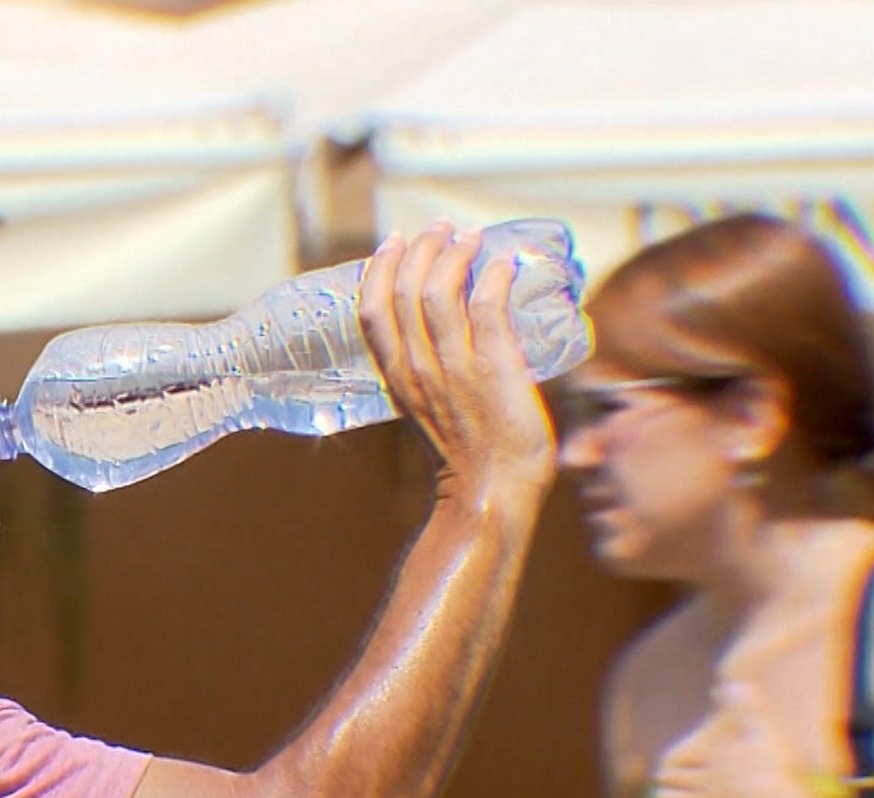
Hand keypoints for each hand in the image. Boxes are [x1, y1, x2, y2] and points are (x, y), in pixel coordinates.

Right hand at [357, 222, 555, 500]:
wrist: (490, 494)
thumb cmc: (468, 462)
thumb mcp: (428, 413)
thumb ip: (430, 379)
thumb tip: (449, 350)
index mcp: (396, 378)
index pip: (372, 310)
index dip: (380, 268)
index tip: (393, 242)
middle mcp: (418, 368)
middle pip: (404, 289)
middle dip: (421, 249)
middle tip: (441, 228)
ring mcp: (454, 367)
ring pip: (441, 291)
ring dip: (455, 254)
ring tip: (470, 237)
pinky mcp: (493, 368)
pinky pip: (485, 307)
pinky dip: (492, 277)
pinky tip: (501, 265)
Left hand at [656, 683, 844, 797]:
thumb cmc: (772, 769)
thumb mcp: (762, 732)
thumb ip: (746, 709)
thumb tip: (730, 683)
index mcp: (712, 757)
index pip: (678, 761)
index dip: (672, 766)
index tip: (665, 769)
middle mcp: (703, 781)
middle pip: (672, 781)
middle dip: (668, 783)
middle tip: (663, 785)